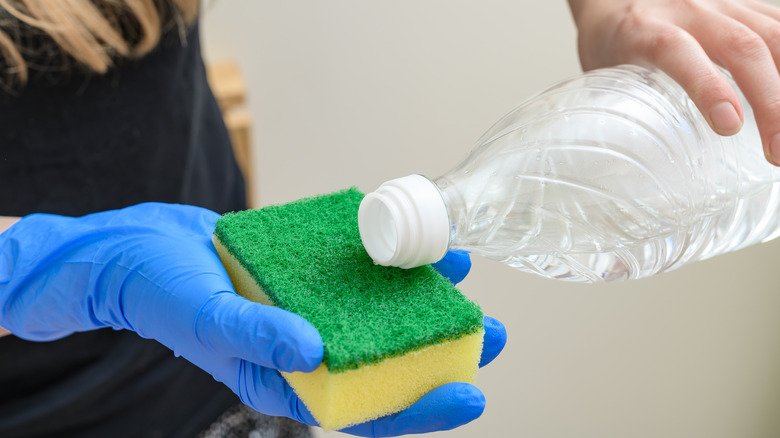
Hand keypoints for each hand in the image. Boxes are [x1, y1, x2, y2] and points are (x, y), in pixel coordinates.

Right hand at [0, 206, 506, 434]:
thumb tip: (314, 350)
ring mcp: (310, 310)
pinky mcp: (307, 276)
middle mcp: (307, 349)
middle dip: (441, 352)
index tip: (470, 393)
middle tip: (492, 334)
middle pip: (385, 362)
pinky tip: (415, 245)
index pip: (363, 409)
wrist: (135, 249)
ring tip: (466, 281)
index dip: (419, 408)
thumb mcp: (206, 316)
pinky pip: (356, 274)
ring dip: (423, 301)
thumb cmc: (159, 293)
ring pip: (377, 315)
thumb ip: (257, 335)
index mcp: (286, 380)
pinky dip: (387, 262)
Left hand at [568, 0, 779, 164]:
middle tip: (777, 152)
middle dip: (770, 101)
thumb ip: (623, 110)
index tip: (729, 126)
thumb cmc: (610, 42)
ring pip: (772, 36)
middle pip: (741, 47)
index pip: (679, 52)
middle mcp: (689, 10)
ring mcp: (723, 4)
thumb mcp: (604, 75)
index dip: (708, 87)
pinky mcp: (745, 5)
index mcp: (644, 29)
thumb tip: (630, 167)